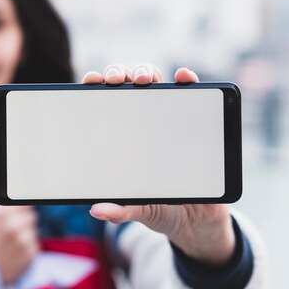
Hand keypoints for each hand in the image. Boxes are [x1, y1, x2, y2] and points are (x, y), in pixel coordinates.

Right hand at [0, 203, 39, 284]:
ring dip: (24, 237)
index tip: (22, 210)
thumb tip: (26, 189)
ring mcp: (22, 241)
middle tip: (9, 233)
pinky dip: (26, 250)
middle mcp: (14, 225)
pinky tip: (12, 254)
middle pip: (31, 216)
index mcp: (2, 213)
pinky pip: (34, 246)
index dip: (23, 208)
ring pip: (32, 232)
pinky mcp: (29, 256)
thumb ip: (8, 204)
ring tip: (8, 245)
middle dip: (23, 222)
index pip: (26, 201)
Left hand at [82, 63, 235, 267]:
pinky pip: (191, 93)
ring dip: (147, 71)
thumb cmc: (161, 206)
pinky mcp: (194, 120)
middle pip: (127, 85)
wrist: (198, 217)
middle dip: (118, 73)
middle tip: (115, 80)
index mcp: (123, 137)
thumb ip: (120, 210)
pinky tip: (184, 77)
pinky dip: (187, 79)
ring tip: (144, 79)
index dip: (96, 86)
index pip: (105, 104)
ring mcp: (167, 117)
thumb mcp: (139, 209)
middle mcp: (142, 121)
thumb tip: (96, 210)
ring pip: (155, 82)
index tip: (90, 81)